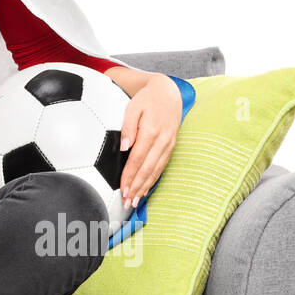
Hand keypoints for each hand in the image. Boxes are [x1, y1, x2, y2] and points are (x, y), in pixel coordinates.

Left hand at [118, 74, 181, 209]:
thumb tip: (124, 148)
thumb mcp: (132, 107)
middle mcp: (162, 141)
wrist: (168, 92)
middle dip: (137, 187)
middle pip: (147, 169)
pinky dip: (154, 179)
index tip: (122, 189)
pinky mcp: (172, 146)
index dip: (130, 176)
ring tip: (135, 201)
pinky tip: (146, 189)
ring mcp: (169, 144)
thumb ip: (128, 127)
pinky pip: (162, 166)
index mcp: (151, 131)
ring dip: (145, 187)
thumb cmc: (146, 99)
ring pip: (156, 170)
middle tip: (127, 202)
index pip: (137, 159)